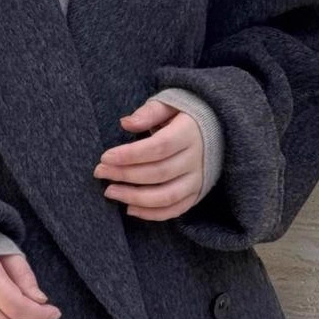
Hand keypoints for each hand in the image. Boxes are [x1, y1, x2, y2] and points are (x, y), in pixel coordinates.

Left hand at [94, 97, 203, 222]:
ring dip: (135, 198)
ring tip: (110, 192)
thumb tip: (126, 123)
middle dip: (125, 175)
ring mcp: (198, 180)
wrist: (218, 130)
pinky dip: (152, 214)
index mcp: (189, 133)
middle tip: (100, 172)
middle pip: (158, 173)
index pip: (158, 148)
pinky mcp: (196, 195)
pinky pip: (174, 210)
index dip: (130, 155)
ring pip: (165, 196)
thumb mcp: (169, 104)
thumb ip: (149, 112)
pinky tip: (130, 208)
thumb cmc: (184, 115)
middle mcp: (196, 159)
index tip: (105, 157)